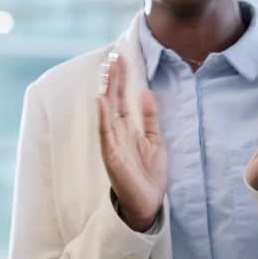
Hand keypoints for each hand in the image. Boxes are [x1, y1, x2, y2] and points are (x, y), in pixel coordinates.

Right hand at [97, 52, 167, 231]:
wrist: (149, 202)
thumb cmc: (149, 174)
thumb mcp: (155, 140)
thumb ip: (149, 118)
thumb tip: (146, 92)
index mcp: (126, 127)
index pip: (121, 97)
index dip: (121, 77)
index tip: (120, 57)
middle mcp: (116, 132)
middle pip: (113, 99)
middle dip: (114, 78)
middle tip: (113, 56)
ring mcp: (112, 143)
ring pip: (107, 111)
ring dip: (107, 90)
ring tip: (107, 71)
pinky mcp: (111, 156)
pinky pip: (106, 133)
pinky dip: (103, 116)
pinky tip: (101, 100)